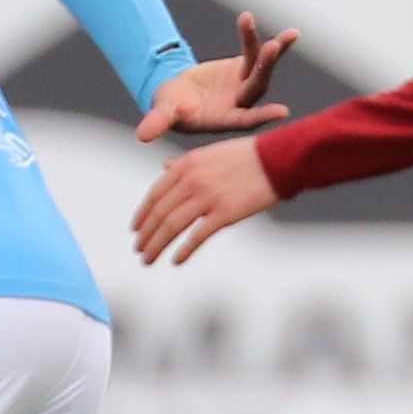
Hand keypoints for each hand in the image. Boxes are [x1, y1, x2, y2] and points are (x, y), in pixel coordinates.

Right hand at [131, 10, 299, 141]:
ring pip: (262, 69)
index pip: (246, 119)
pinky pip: (255, 53)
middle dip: (265, 68)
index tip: (282, 112)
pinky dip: (256, 38)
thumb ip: (157, 122)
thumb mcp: (164, 112)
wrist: (177, 96)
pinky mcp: (243, 69)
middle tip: (272, 48)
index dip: (262, 115)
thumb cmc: (170, 109)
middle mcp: (240, 104)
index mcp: (224, 119)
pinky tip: (272, 27)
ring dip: (272, 52)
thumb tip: (141, 136)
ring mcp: (244, 86)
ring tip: (287, 36)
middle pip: (257, 87)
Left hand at [131, 132, 279, 265]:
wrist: (277, 159)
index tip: (135, 230)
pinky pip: (197, 236)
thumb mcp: (209, 153)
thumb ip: (184, 163)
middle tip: (139, 250)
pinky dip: (184, 250)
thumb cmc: (246, 156)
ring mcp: (208, 197)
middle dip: (146, 235)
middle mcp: (192, 180)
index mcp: (187, 165)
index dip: (142, 215)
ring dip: (156, 245)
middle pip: (160, 213)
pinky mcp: (225, 213)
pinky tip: (176, 261)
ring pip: (172, 226)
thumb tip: (165, 168)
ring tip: (148, 259)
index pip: (155, 194)